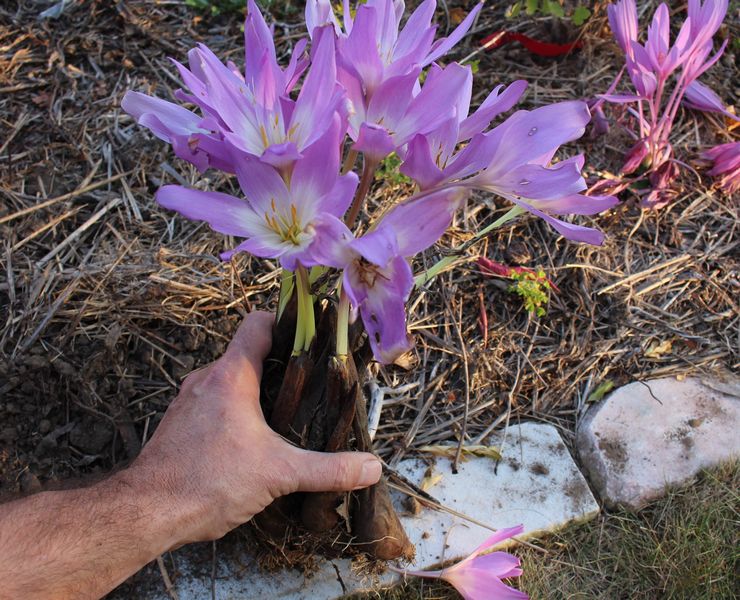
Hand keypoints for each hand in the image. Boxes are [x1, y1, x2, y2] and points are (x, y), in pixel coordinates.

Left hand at [131, 310, 381, 543]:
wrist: (147, 513)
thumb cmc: (209, 481)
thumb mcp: (279, 473)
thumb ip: (329, 469)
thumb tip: (371, 468)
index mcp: (231, 376)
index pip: (258, 324)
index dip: (286, 322)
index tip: (311, 335)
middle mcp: (206, 380)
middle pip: (247, 353)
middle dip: (279, 365)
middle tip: (309, 384)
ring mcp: (188, 401)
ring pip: (229, 380)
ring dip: (256, 390)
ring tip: (284, 413)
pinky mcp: (179, 424)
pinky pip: (213, 403)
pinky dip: (234, 411)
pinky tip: (250, 440)